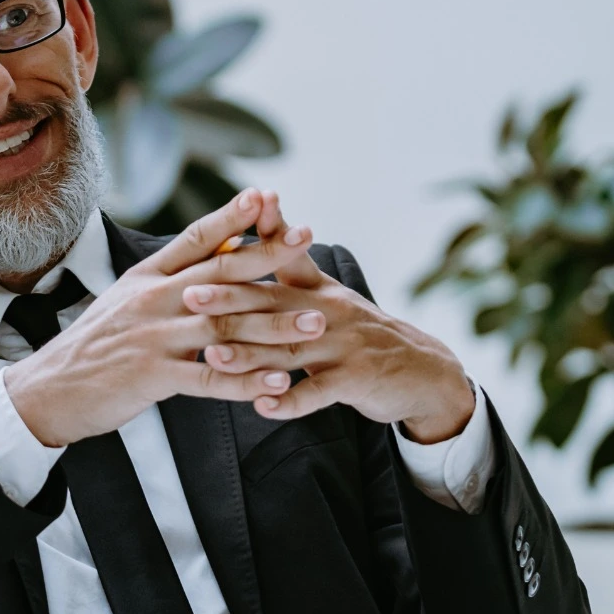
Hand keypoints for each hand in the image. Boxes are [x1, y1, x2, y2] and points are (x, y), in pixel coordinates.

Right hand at [4, 189, 317, 446]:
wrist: (48, 390)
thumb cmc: (97, 345)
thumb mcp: (128, 298)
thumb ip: (174, 275)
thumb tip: (222, 245)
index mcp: (147, 278)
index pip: (195, 238)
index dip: (232, 216)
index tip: (267, 196)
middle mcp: (153, 300)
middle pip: (220, 274)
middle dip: (268, 255)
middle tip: (308, 239)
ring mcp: (153, 337)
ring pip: (224, 327)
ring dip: (273, 325)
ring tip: (315, 323)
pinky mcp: (152, 376)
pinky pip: (210, 379)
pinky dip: (247, 382)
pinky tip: (279, 382)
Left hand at [177, 191, 477, 442]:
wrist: (423, 372)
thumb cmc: (363, 336)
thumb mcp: (331, 301)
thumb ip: (292, 280)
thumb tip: (242, 250)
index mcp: (319, 290)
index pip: (288, 253)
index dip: (268, 228)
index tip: (242, 206)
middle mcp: (329, 311)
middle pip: (274, 302)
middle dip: (230, 298)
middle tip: (189, 294)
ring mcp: (343, 346)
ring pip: (289, 348)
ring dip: (249, 354)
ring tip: (213, 355)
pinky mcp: (356, 380)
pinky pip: (318, 393)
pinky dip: (290, 402)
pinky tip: (263, 407)